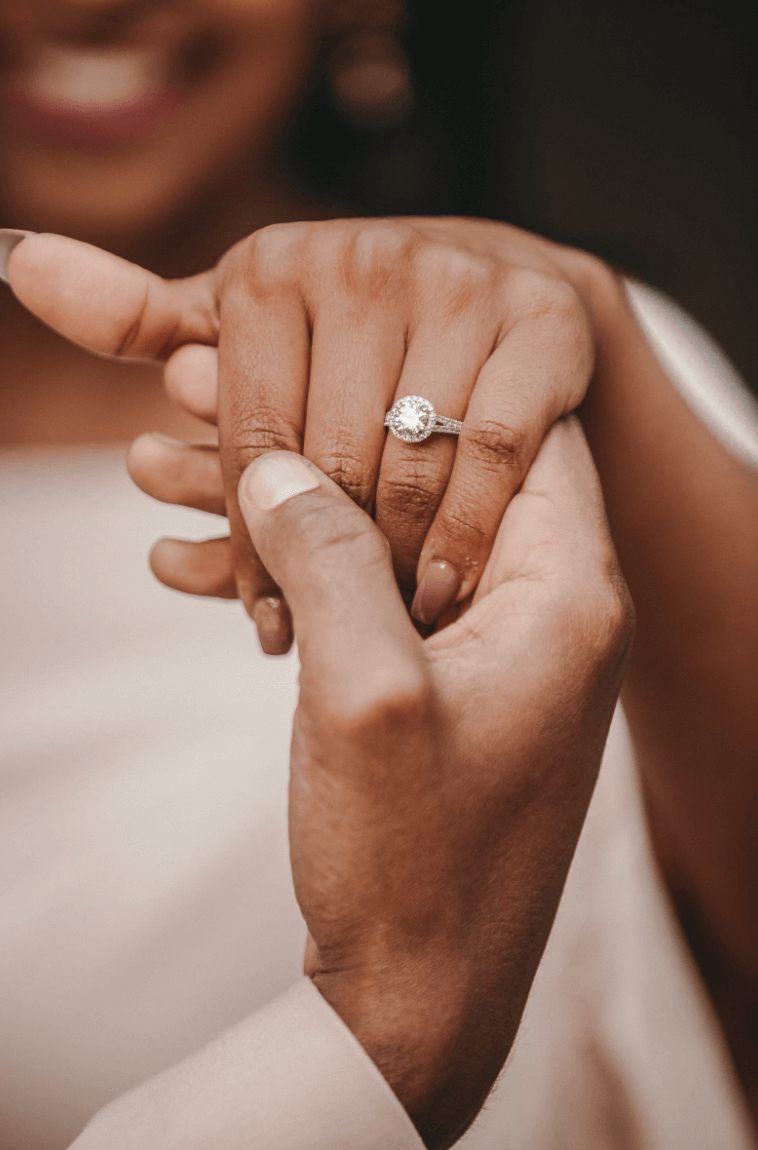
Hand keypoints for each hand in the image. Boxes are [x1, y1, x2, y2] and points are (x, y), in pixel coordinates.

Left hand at [2, 223, 618, 652]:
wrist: (503, 298)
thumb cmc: (355, 331)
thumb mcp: (247, 326)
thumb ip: (139, 315)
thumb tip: (16, 262)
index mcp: (272, 268)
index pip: (249, 438)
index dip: (252, 543)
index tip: (263, 618)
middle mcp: (364, 260)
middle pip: (330, 459)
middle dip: (324, 565)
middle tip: (326, 638)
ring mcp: (460, 286)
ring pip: (411, 463)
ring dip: (395, 563)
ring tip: (382, 624)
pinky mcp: (543, 323)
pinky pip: (495, 452)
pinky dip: (470, 531)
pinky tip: (444, 587)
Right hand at [62, 418, 630, 1149]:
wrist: (417, 998)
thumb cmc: (414, 861)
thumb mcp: (364, 693)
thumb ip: (327, 554)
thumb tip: (278, 460)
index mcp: (563, 591)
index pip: (517, 426)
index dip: (417, 378)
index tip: (320, 346)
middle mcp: (542, 608)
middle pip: (428, 473)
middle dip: (315, 434)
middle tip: (201, 392)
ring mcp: (484, 649)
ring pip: (377, 535)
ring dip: (277, 506)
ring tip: (159, 468)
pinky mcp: (434, 687)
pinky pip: (359, 600)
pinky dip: (285, 575)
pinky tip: (187, 559)